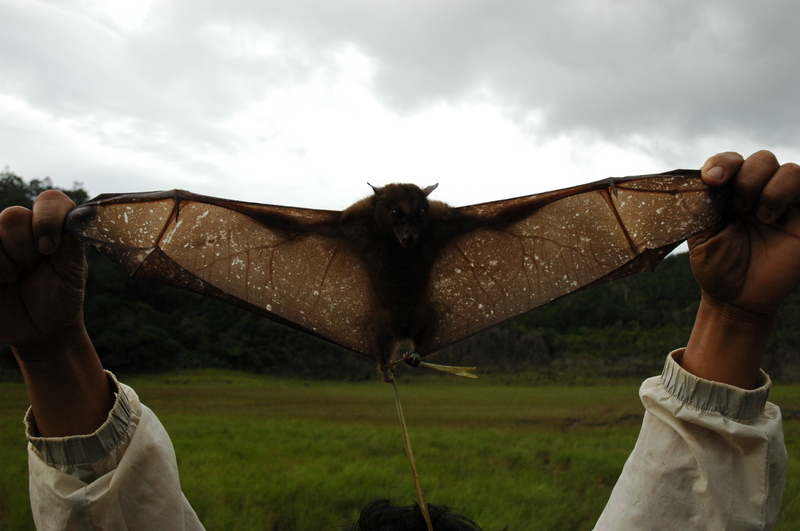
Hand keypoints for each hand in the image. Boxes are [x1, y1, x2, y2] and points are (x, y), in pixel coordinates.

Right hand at [0, 191, 85, 350]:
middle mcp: (22, 229)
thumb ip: (71, 244)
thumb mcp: (72, 273)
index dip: (47, 219)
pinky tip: (1, 282)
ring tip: (15, 278)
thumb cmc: (61, 298)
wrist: (41, 330)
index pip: (49, 200)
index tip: (49, 248)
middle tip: (31, 268)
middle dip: (24, 248)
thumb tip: (81, 217)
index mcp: (51, 227)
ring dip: (5, 263)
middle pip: (13, 215)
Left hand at [691, 150, 799, 317]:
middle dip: (748, 179)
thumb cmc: (716, 266)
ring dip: (772, 189)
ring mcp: (784, 204)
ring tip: (761, 217)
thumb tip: (702, 180)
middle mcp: (757, 193)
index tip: (712, 179)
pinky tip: (777, 218)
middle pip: (762, 160)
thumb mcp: (700, 235)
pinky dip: (791, 194)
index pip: (730, 161)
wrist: (737, 298)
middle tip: (739, 208)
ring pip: (789, 170)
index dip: (722, 163)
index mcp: (729, 192)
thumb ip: (700, 206)